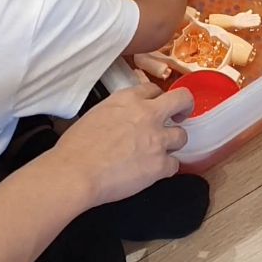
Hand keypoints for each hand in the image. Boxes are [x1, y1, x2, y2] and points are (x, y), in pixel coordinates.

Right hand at [54, 84, 193, 203]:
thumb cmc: (76, 147)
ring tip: (157, 152)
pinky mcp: (160, 165)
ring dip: (172, 144)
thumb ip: (118, 111)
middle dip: (185, 108)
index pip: (154, 89)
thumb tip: (124, 120)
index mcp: (128, 99)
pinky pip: (175, 165)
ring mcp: (157, 139)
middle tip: (180, 117)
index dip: (157, 99)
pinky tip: (151, 173)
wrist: (76, 172)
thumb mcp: (96, 114)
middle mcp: (147, 114)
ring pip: (182, 136)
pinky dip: (165, 169)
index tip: (155, 107)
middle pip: (182, 100)